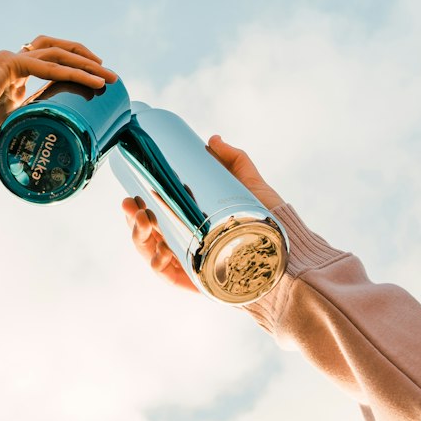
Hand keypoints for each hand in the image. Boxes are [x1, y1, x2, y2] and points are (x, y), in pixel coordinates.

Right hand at [0, 36, 116, 165]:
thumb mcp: (9, 142)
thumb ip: (26, 144)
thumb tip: (48, 172)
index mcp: (12, 83)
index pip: (51, 68)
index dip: (76, 72)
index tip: (98, 86)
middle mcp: (12, 67)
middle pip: (58, 52)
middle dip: (87, 61)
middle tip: (109, 78)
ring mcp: (9, 62)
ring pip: (57, 53)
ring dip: (86, 62)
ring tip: (107, 77)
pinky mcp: (7, 64)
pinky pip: (47, 64)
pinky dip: (71, 71)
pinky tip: (90, 81)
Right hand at [121, 133, 285, 290]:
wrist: (288, 252)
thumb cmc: (270, 222)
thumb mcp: (250, 185)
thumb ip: (234, 160)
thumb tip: (212, 139)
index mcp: (192, 223)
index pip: (158, 215)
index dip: (140, 206)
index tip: (132, 194)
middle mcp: (187, 243)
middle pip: (148, 233)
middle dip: (133, 220)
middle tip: (132, 206)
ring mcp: (189, 264)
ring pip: (151, 253)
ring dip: (139, 238)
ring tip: (143, 222)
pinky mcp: (195, 281)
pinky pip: (166, 276)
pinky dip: (156, 263)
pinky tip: (156, 251)